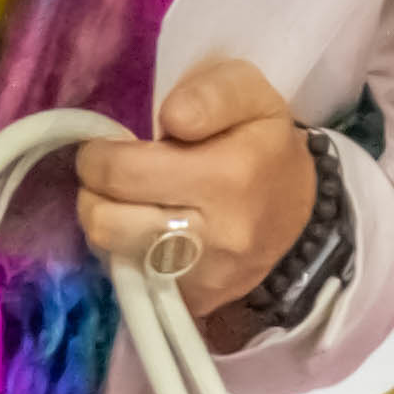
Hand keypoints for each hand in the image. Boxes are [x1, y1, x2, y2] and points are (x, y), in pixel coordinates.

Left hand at [71, 57, 318, 321]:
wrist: (299, 217)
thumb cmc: (264, 145)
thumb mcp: (251, 94)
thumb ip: (210, 91)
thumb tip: (172, 117)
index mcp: (229, 174)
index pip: (121, 172)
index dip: (99, 154)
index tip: (109, 145)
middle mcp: (217, 234)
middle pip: (105, 221)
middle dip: (94, 190)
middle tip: (109, 174)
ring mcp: (206, 276)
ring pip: (111, 253)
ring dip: (105, 222)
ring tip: (125, 201)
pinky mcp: (196, 302)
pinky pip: (131, 279)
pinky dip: (126, 252)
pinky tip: (145, 231)